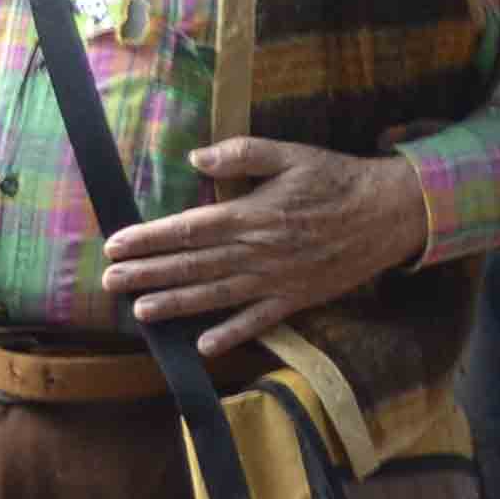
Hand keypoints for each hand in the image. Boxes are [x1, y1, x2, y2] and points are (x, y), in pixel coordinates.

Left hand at [100, 138, 433, 355]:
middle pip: (192, 265)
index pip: (189, 229)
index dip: (149, 239)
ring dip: (175, 304)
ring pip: (215, 295)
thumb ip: (243, 153)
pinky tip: (203, 345)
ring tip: (140, 312)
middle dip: (147, 274)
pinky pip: (258, 320)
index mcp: (253, 213)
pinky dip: (231, 334)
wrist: (390, 213)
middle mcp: (259, 251)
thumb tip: (196, 157)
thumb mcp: (292, 153)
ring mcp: (277, 279)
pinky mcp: (297, 297)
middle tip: (110, 283)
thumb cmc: (337, 178)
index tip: (116, 246)